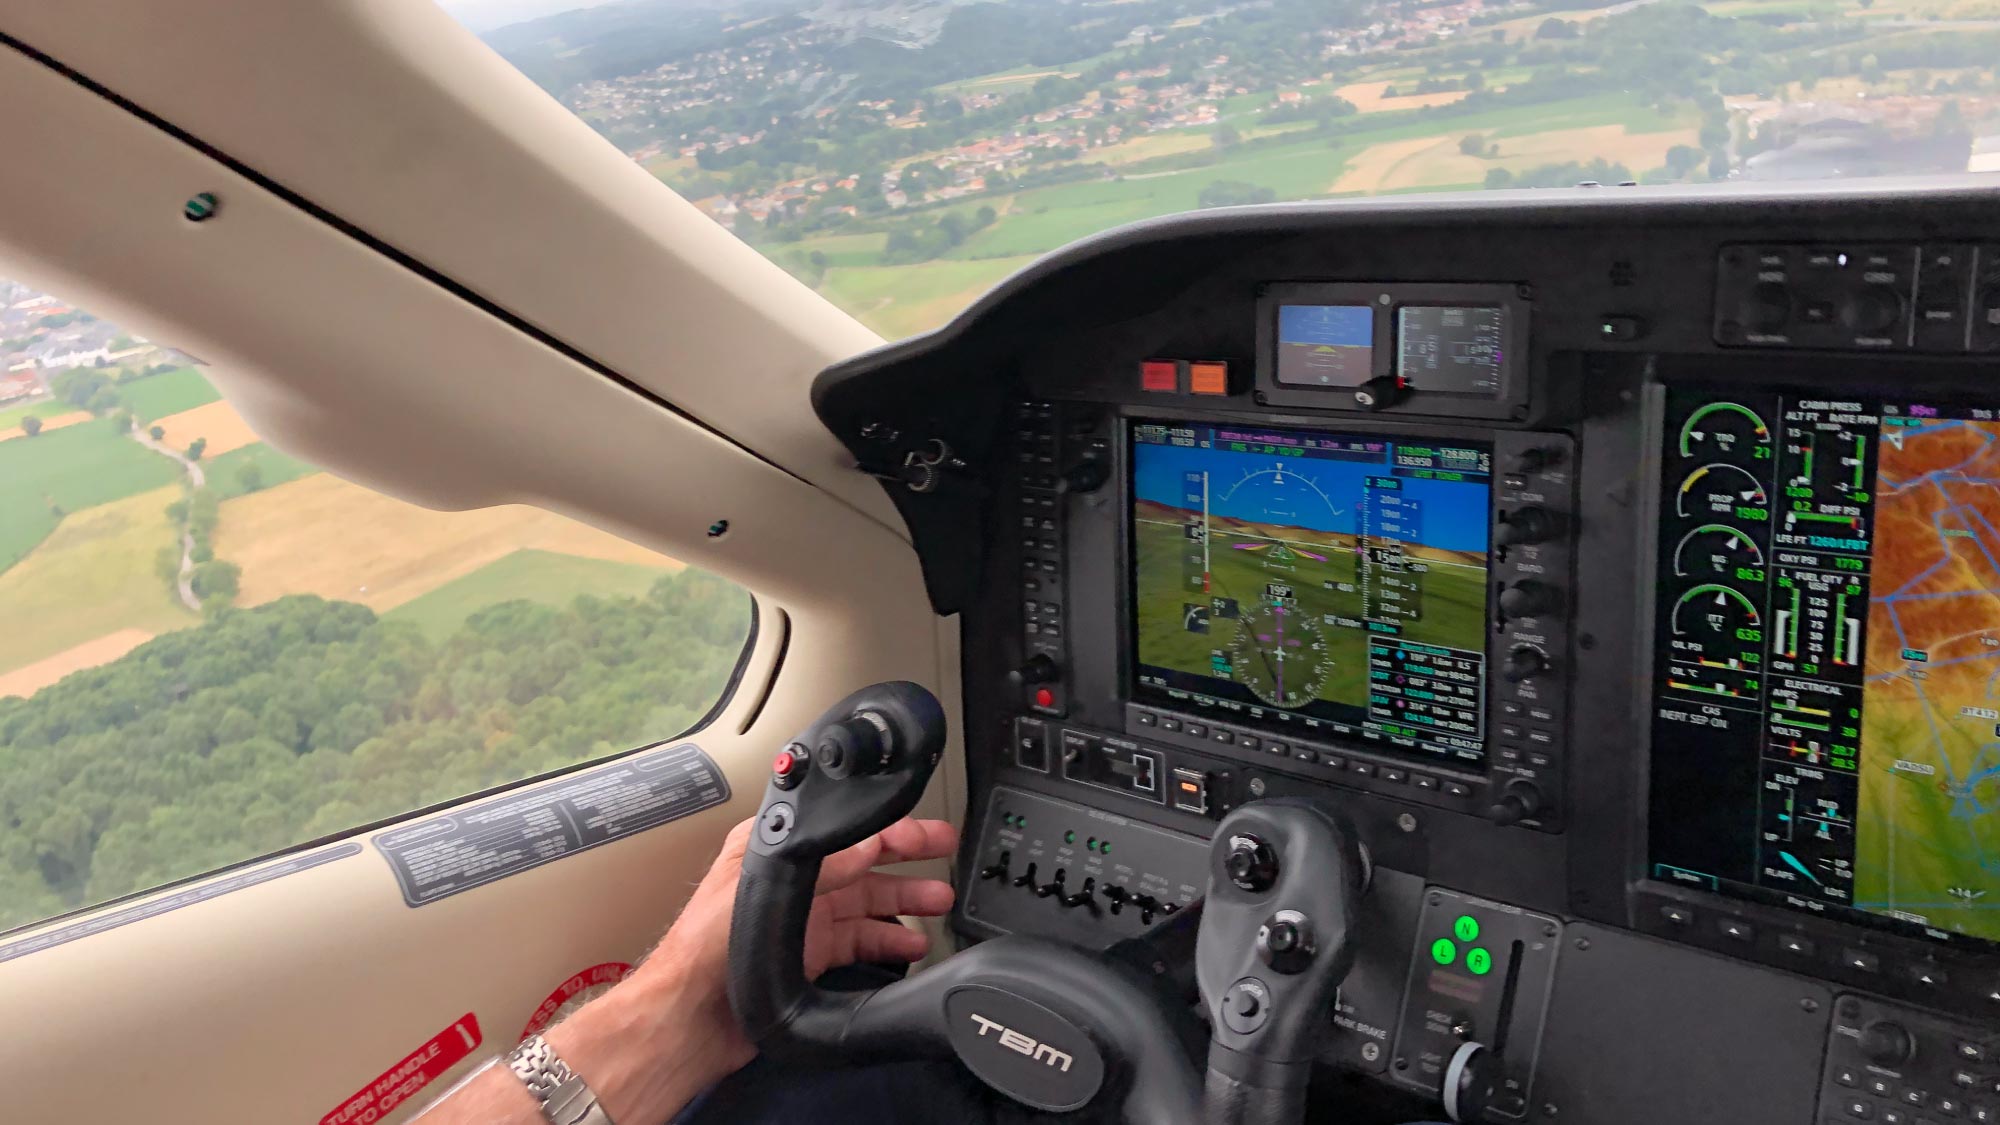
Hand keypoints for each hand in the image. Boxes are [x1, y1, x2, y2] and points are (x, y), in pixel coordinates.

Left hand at [421, 814, 956, 1124]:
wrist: (687, 1017)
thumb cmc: (700, 948)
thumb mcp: (765, 887)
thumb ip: (820, 863)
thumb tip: (867, 840)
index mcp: (774, 849)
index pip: (841, 828)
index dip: (885, 824)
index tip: (922, 824)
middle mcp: (793, 880)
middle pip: (862, 860)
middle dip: (908, 856)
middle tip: (946, 854)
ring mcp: (804, 919)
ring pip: (868, 900)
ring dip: (906, 899)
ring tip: (940, 902)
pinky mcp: (811, 956)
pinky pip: (861, 940)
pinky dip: (890, 940)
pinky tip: (912, 943)